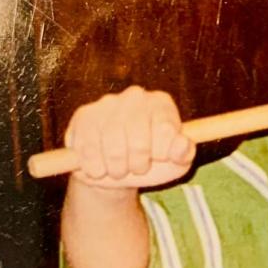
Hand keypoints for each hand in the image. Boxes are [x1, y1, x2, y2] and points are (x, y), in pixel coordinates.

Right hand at [65, 86, 195, 188]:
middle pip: (138, 142)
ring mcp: (107, 104)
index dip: (160, 154)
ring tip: (119, 170)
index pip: (165, 132)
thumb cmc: (151, 164)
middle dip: (137, 166)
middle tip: (136, 169)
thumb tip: (181, 144)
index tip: (158, 158)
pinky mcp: (84, 116)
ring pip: (112, 148)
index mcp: (162, 104)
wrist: (115, 171)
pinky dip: (95, 168)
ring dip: (116, 169)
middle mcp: (135, 97)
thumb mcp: (175, 163)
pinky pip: (88, 150)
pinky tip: (100, 167)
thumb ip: (184, 154)